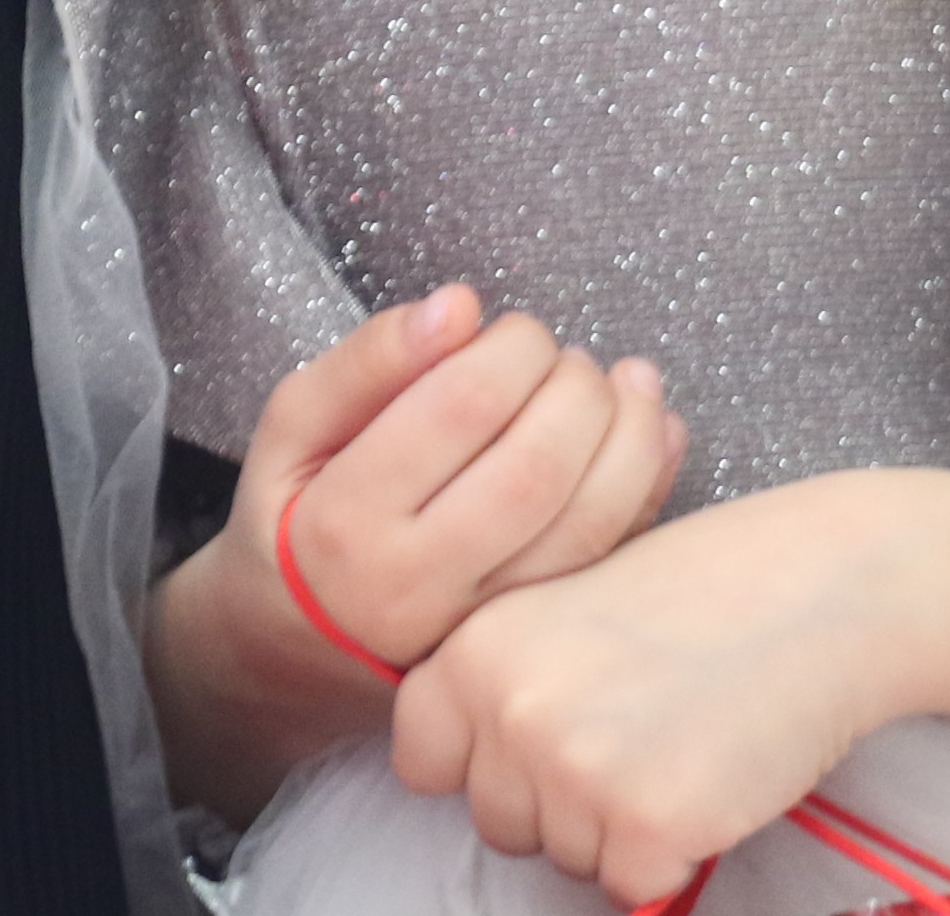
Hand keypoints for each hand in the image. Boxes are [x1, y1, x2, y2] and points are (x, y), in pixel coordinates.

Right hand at [149, 287, 683, 822]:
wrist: (304, 645)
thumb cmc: (297, 512)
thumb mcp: (293, 424)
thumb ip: (367, 361)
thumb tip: (461, 305)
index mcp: (347, 518)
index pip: (459, 409)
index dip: (509, 350)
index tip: (511, 326)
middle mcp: (419, 583)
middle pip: (537, 470)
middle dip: (576, 389)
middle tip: (565, 355)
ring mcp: (485, 626)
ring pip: (590, 527)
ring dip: (630, 435)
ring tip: (620, 382)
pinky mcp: (533, 640)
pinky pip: (609, 562)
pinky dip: (650, 488)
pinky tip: (656, 430)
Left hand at [394, 468, 949, 911]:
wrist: (812, 591)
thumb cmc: (697, 594)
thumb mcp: (560, 611)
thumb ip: (505, 682)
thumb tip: (471, 768)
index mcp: (472, 650)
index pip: (422, 760)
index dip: (479, 768)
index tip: (530, 754)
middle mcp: (507, 710)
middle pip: (498, 823)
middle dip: (556, 806)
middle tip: (631, 742)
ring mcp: (574, 771)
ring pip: (568, 860)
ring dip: (616, 832)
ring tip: (674, 749)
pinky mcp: (649, 824)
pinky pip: (635, 887)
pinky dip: (671, 859)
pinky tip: (706, 784)